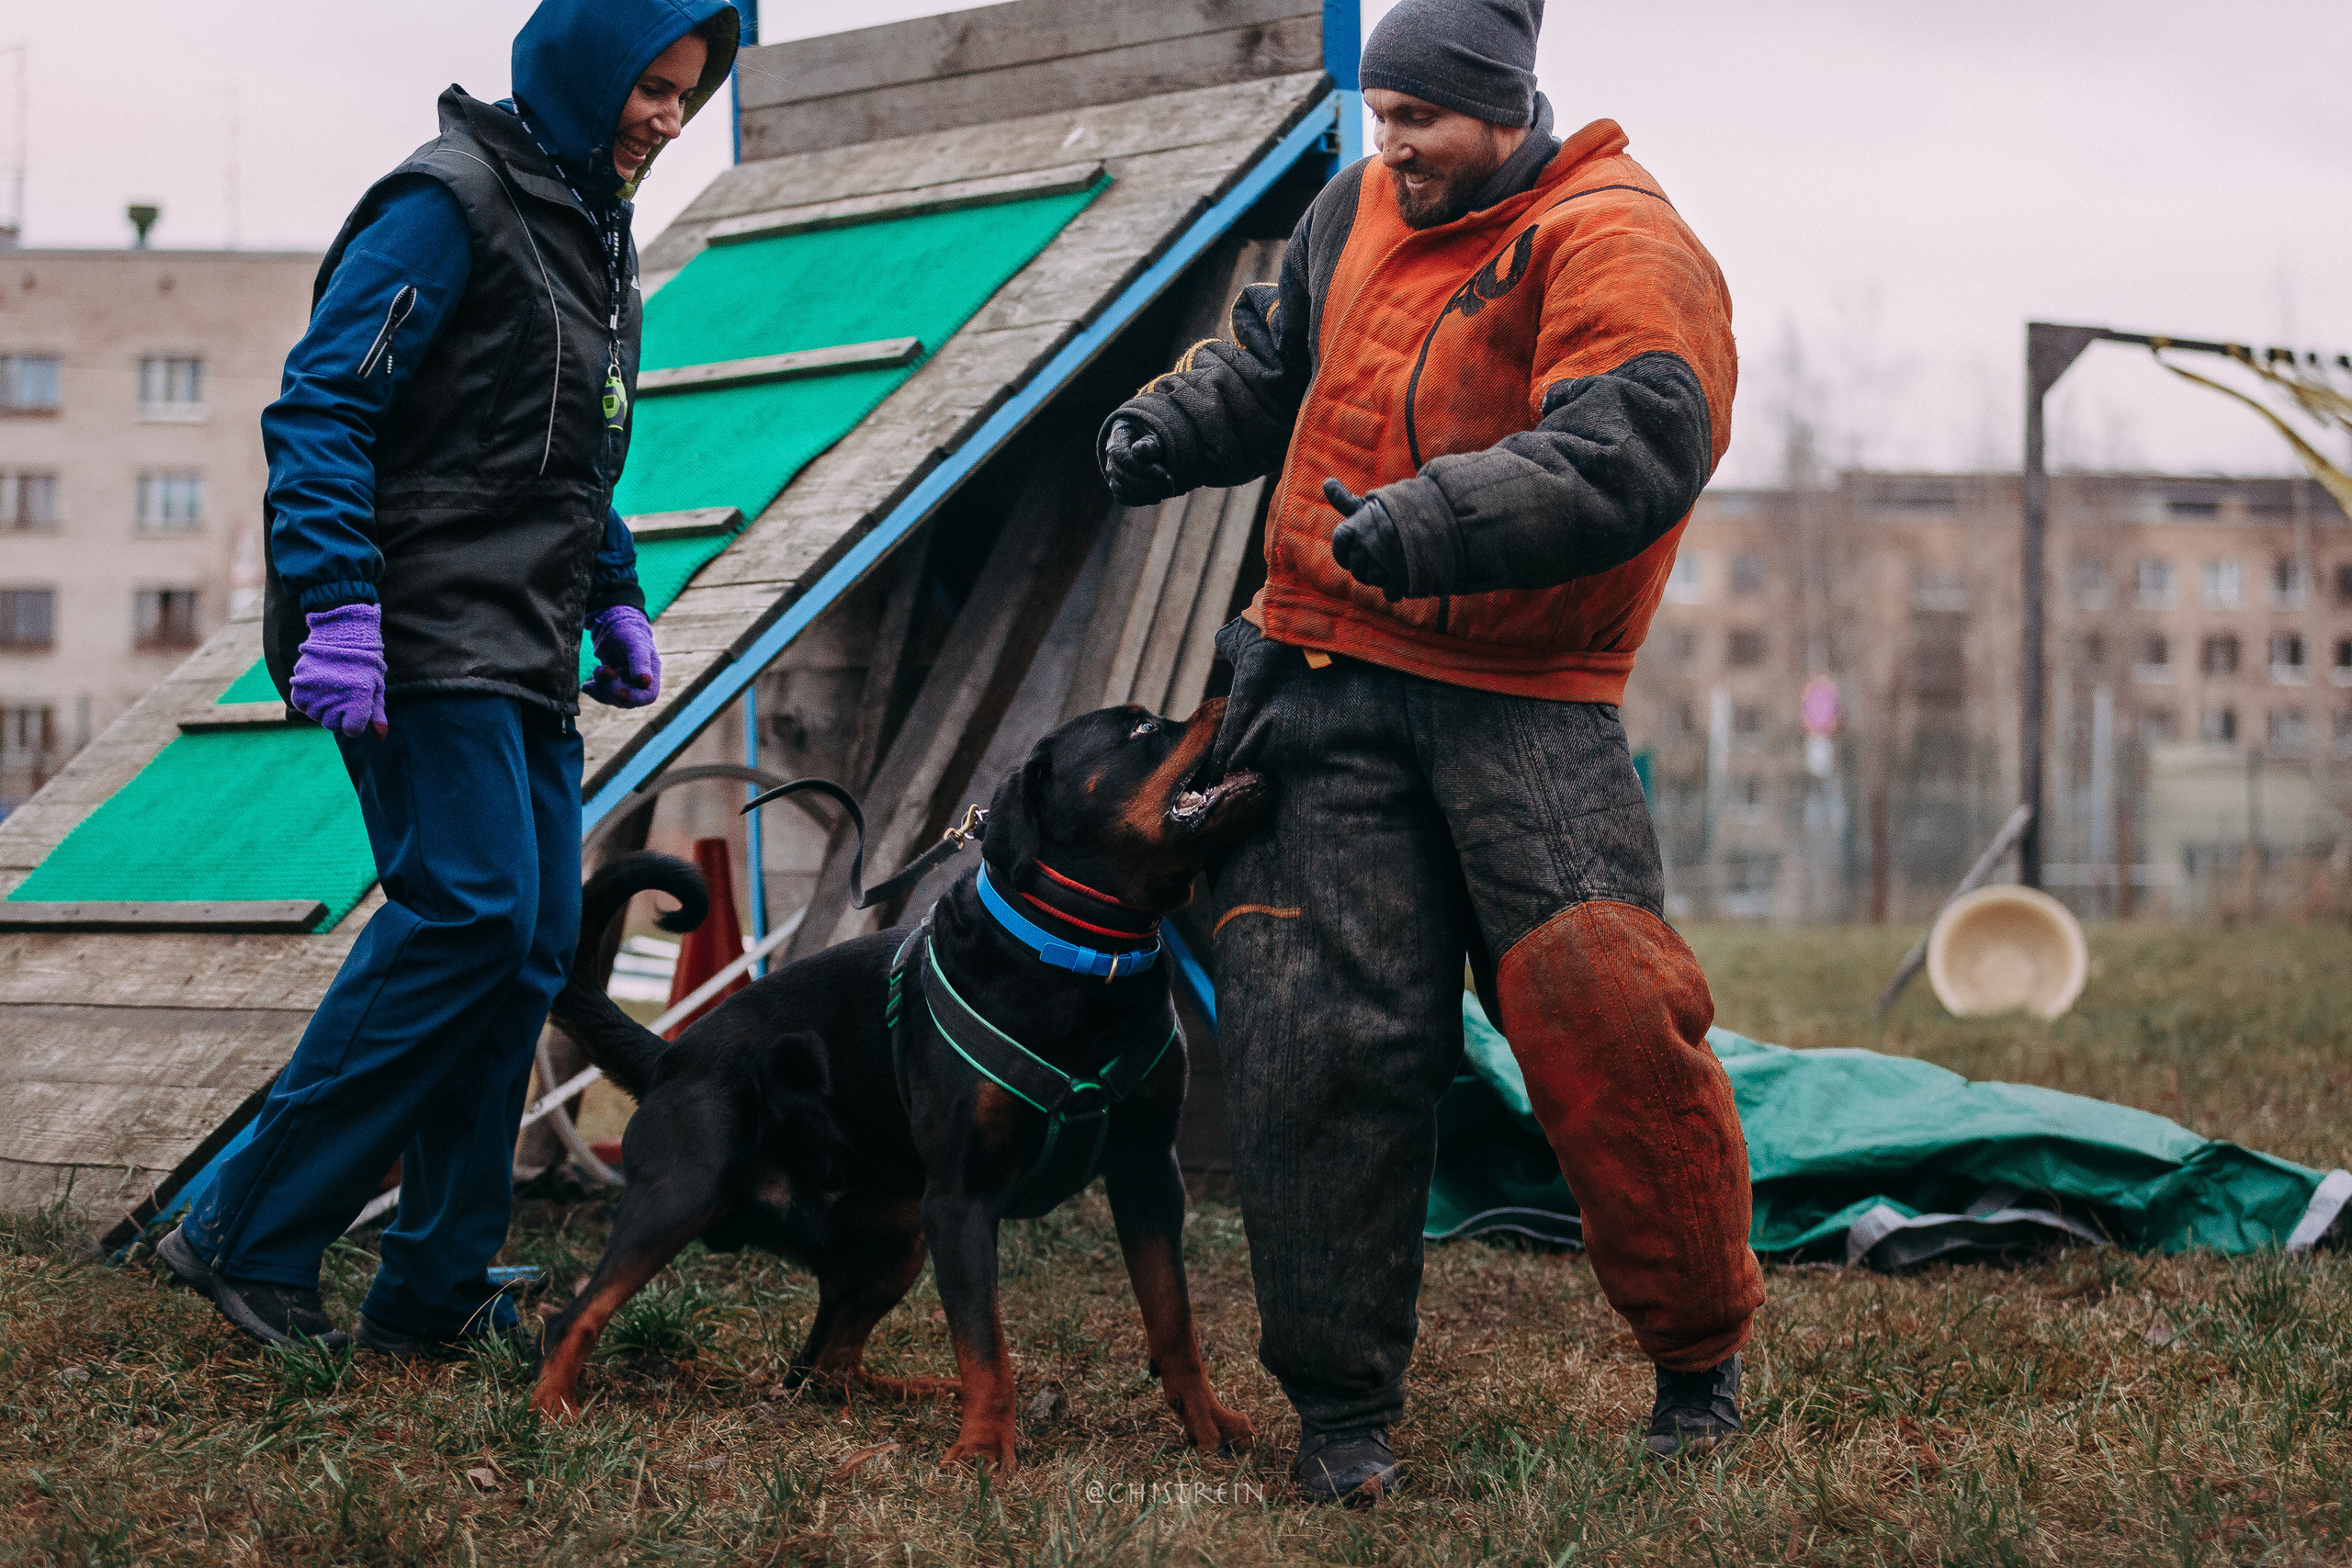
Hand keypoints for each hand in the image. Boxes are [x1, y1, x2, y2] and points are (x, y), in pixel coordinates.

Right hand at [291, 603, 388, 737]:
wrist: (340, 631)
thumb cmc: (364, 660)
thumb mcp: (376, 685)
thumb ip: (376, 713)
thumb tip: (381, 736)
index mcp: (358, 697)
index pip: (352, 730)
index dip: (356, 721)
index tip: (357, 707)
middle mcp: (335, 697)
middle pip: (332, 725)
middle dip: (339, 714)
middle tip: (343, 694)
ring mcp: (315, 692)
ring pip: (315, 715)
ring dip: (322, 707)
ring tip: (331, 687)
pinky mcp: (298, 686)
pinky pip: (301, 705)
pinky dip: (308, 700)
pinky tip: (318, 686)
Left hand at [584, 605, 660, 707]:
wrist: (613, 625)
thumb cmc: (629, 631)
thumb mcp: (635, 645)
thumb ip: (640, 662)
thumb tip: (645, 682)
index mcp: (651, 674)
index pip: (648, 696)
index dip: (634, 699)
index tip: (618, 693)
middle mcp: (639, 683)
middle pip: (628, 700)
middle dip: (612, 689)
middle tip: (602, 670)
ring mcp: (625, 683)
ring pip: (613, 698)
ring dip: (601, 688)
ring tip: (597, 669)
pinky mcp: (611, 682)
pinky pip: (602, 694)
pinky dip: (594, 690)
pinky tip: (586, 685)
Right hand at [1101, 414, 1175, 505]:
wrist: (1144, 447)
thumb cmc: (1150, 440)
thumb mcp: (1154, 436)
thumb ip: (1149, 443)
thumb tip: (1138, 450)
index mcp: (1117, 441)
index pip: (1122, 458)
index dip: (1141, 468)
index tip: (1162, 472)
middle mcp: (1110, 460)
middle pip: (1123, 477)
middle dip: (1148, 484)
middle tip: (1170, 483)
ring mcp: (1112, 476)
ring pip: (1123, 491)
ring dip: (1147, 494)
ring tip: (1169, 490)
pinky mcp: (1118, 489)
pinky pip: (1125, 499)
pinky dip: (1142, 500)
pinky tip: (1158, 496)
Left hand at [1323, 478, 1409, 601]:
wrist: (1433, 520)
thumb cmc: (1395, 514)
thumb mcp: (1368, 505)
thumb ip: (1344, 500)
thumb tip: (1327, 482)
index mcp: (1352, 529)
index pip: (1340, 549)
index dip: (1350, 550)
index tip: (1362, 542)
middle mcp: (1363, 546)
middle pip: (1357, 569)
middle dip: (1369, 563)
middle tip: (1385, 548)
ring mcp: (1380, 564)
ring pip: (1373, 581)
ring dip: (1384, 574)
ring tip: (1397, 557)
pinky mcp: (1399, 579)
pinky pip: (1390, 593)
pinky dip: (1398, 587)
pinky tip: (1407, 571)